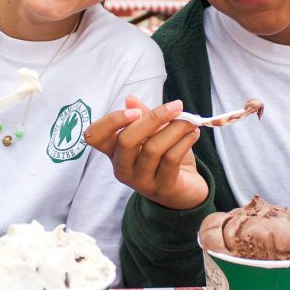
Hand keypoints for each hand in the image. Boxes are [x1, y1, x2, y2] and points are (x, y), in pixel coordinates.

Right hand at [84, 96, 206, 209]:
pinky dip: (185, 141)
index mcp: (114, 151)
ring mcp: (141, 181)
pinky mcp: (162, 188)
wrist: (184, 189)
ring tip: (190, 121)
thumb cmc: (164, 156)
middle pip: (126, 140)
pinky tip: (194, 134)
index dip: (111, 121)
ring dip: (176, 128)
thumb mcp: (153, 133)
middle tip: (176, 106)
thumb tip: (130, 99)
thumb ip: (142, 116)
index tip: (136, 111)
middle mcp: (122, 167)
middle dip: (153, 118)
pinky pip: (171, 159)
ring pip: (153, 149)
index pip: (94, 136)